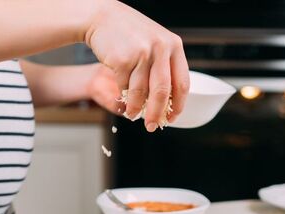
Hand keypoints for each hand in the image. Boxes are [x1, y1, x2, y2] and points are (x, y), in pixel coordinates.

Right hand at [84, 0, 189, 131]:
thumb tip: (167, 102)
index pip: (182, 83)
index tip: (172, 118)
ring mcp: (141, 53)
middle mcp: (161, 48)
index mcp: (174, 46)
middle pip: (162, 92)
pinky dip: (123, 95)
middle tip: (152, 126)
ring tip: (133, 114)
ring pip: (141, 93)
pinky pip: (124, 87)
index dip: (178, 105)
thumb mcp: (155, 42)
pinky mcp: (123, 59)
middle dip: (156, 114)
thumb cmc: (129, 33)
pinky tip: (122, 95)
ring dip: (136, 109)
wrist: (102, 17)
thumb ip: (164, 66)